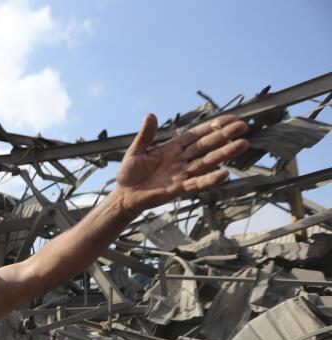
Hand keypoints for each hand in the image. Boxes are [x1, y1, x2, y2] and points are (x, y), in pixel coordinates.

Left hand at [115, 113, 248, 216]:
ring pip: (206, 162)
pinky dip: (210, 179)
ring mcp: (182, 174)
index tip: (231, 119)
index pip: (197, 134)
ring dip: (224, 154)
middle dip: (224, 136)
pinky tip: (224, 174)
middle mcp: (181, 160)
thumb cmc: (130, 174)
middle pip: (207, 146)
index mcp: (173, 148)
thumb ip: (145, 135)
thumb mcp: (136, 151)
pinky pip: (197, 183)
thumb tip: (150, 115)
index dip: (213, 126)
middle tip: (244, 127)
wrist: (124, 195)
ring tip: (242, 144)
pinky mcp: (179, 189)